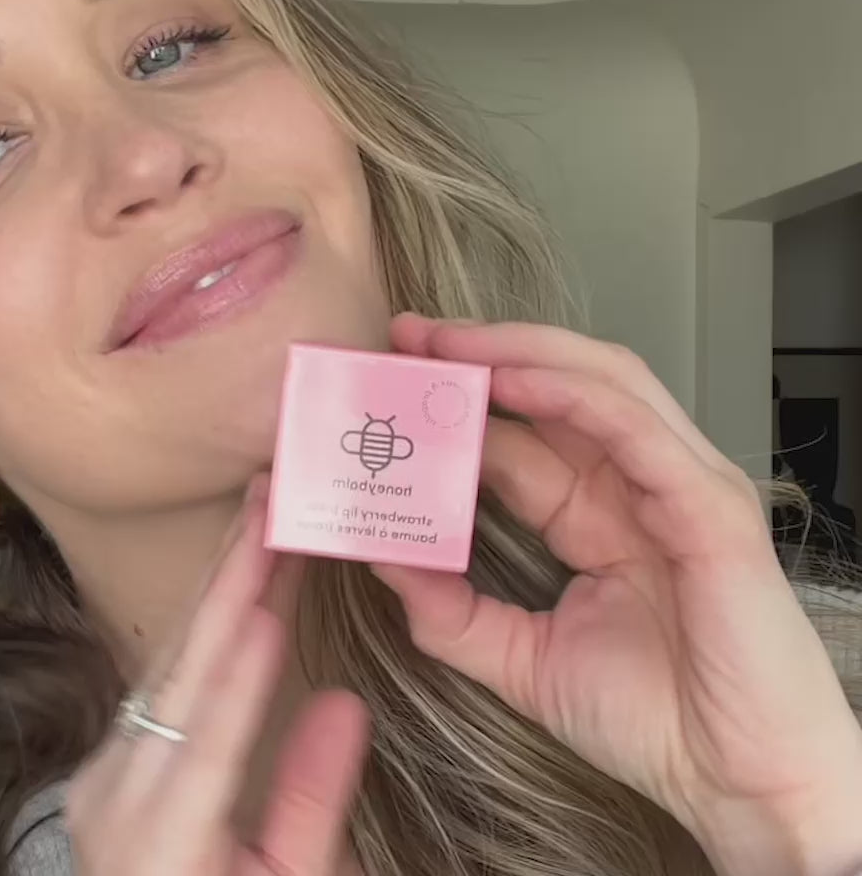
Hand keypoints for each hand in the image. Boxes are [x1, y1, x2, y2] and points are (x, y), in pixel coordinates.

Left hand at [66, 477, 367, 875]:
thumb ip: (309, 803)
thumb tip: (344, 703)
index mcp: (158, 847)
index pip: (206, 749)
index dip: (239, 682)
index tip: (268, 613)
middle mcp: (114, 793)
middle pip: (177, 678)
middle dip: (227, 584)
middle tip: (265, 508)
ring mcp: (104, 764)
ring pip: (167, 658)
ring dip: (216, 583)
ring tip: (256, 519)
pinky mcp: (110, 746)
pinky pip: (162, 669)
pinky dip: (205, 616)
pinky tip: (235, 573)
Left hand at [376, 315, 861, 875]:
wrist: (739, 786)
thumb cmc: (654, 722)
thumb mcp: (524, 661)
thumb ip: (452, 614)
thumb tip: (384, 560)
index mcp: (596, 515)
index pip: (523, 435)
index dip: (460, 405)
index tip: (395, 381)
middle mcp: (635, 485)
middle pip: (559, 386)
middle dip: (484, 352)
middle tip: (411, 336)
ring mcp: (677, 485)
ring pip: (602, 383)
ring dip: (521, 352)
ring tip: (450, 343)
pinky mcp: (708, 505)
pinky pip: (636, 428)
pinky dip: (573, 393)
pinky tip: (513, 380)